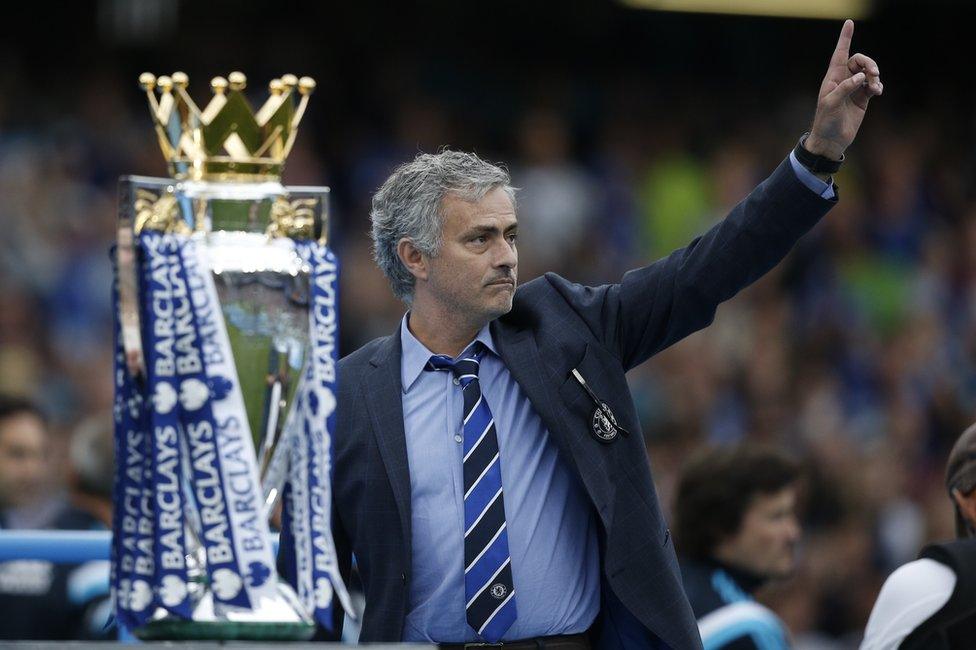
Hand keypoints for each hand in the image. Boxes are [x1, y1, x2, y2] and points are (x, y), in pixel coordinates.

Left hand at [805, 20, 882, 159]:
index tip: (849, 22)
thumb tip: (861, 77)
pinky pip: (874, 85)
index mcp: (832, 78)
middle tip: (873, 73)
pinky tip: (877, 91)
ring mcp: (854, 88)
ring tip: (875, 87)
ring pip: (868, 72)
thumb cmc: (826, 121)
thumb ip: (845, 88)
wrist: (831, 139)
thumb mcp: (831, 104)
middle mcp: (843, 80)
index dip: (845, 39)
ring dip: (875, 75)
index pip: (840, 54)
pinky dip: (878, 85)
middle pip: (860, 60)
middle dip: (868, 63)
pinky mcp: (863, 98)